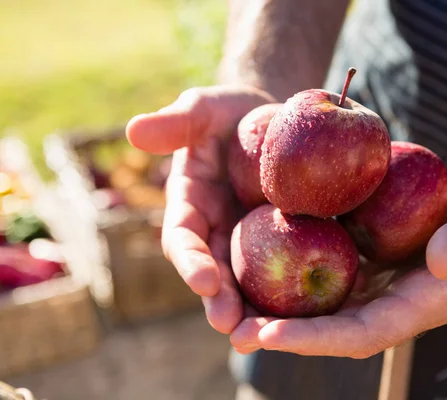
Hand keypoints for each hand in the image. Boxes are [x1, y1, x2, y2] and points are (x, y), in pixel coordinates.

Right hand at [126, 84, 275, 333]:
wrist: (272, 118)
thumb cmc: (232, 113)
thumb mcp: (205, 109)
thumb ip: (176, 122)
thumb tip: (133, 130)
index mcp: (191, 204)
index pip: (183, 237)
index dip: (190, 260)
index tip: (204, 279)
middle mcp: (216, 231)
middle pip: (213, 272)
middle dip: (219, 300)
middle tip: (231, 325)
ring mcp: (249, 240)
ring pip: (247, 281)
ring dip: (252, 308)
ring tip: (262, 334)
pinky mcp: (282, 241)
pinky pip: (286, 267)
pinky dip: (291, 290)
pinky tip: (307, 311)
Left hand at [230, 179, 446, 357]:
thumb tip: (439, 259)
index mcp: (418, 305)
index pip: (360, 333)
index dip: (313, 339)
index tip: (266, 335)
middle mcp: (390, 300)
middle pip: (327, 325)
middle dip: (279, 331)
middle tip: (228, 328)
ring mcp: (378, 281)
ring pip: (321, 299)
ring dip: (277, 302)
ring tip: (226, 297)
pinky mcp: (371, 257)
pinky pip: (329, 265)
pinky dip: (296, 264)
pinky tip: (263, 249)